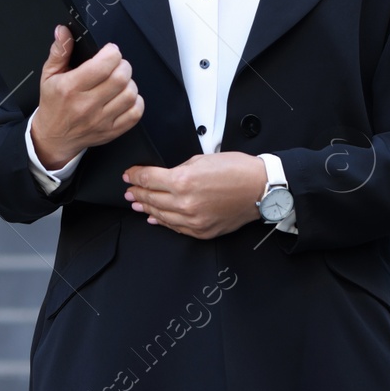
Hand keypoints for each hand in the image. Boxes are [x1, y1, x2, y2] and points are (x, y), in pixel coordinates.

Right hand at [29, 26, 143, 169]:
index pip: (103, 65)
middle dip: (123, 65)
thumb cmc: (53, 104)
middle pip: (120, 78)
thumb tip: (63, 30)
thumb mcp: (49, 75)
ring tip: (119, 81)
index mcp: (70, 88)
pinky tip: (124, 97)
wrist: (53, 138)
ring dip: (129, 83)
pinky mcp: (111, 131)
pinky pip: (135, 113)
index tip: (109, 51)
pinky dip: (135, 102)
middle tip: (116, 65)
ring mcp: (101, 120)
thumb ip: (59, 51)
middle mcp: (87, 105)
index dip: (112, 52)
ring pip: (130, 94)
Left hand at [122, 152, 266, 239]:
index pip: (148, 179)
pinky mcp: (202, 231)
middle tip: (129, 191)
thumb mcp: (202, 159)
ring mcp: (193, 220)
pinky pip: (176, 227)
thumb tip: (165, 177)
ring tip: (137, 204)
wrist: (260, 189)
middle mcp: (185, 203)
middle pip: (151, 198)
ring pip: (161, 215)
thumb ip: (180, 169)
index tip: (128, 175)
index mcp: (183, 181)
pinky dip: (163, 222)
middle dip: (137, 193)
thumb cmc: (237, 170)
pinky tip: (155, 217)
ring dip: (146, 208)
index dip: (135, 176)